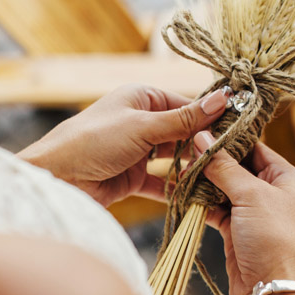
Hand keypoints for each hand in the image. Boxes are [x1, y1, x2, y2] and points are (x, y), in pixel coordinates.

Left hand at [18, 84, 227, 205]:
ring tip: (218, 180)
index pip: (186, 105)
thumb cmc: (92, 142)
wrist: (56, 179)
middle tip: (232, 161)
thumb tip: (223, 98)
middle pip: (183, 133)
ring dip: (193, 169)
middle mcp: (141, 121)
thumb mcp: (142, 127)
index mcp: (141, 97)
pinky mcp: (132, 177)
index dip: (211, 118)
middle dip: (204, 147)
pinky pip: (161, 182)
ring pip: (174, 159)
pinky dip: (176, 189)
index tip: (238, 132)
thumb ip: (183, 119)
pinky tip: (196, 197)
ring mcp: (137, 150)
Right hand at [195, 132, 294, 294]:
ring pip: (224, 188)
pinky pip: (216, 210)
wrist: (272, 292)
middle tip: (184, 150)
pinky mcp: (237, 232)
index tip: (202, 129)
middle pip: (237, 167)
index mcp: (287, 178)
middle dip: (211, 161)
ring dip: (204, 182)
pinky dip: (201, 203)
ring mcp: (254, 213)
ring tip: (179, 170)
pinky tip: (184, 193)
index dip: (229, 138)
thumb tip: (203, 138)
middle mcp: (273, 193)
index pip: (255, 147)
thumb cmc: (275, 240)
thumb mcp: (251, 195)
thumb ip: (224, 167)